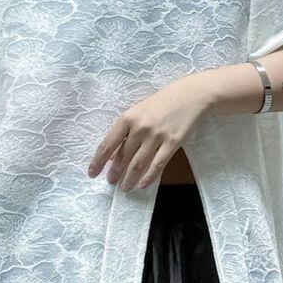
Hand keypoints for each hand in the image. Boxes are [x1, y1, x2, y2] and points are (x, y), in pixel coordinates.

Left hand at [87, 75, 214, 192]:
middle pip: (122, 156)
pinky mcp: (173, 143)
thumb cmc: (162, 103)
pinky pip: (158, 165)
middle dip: (114, 172)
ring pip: (138, 163)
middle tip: (111, 182)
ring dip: (129, 178)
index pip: (108, 144)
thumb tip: (113, 154)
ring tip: (125, 188)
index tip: (92, 173)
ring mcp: (157, 136)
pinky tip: (142, 185)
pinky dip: (149, 177)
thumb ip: (126, 130)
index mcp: (128, 118)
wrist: (190, 95)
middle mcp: (140, 127)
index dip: (98, 161)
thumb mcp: (139, 111)